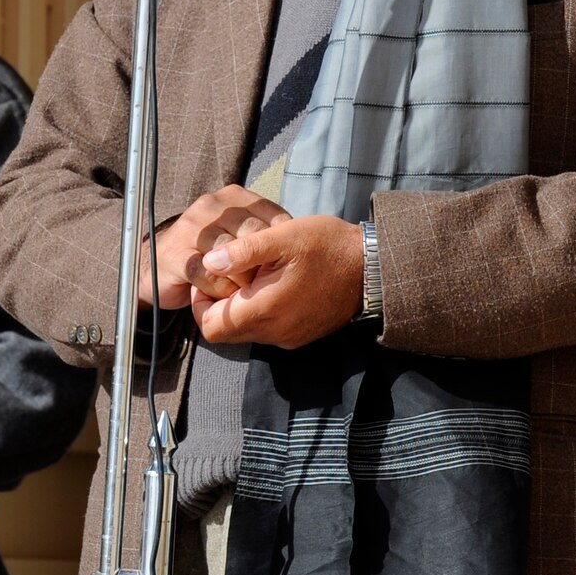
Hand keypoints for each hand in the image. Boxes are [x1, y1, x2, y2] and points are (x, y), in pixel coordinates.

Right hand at [142, 185, 290, 309]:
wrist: (160, 267)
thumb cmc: (210, 254)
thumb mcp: (242, 237)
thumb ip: (266, 234)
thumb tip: (300, 244)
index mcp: (233, 197)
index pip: (271, 215)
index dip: (282, 244)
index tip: (284, 265)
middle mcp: (211, 206)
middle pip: (253, 234)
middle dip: (263, 264)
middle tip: (265, 283)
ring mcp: (191, 228)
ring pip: (231, 254)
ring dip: (242, 279)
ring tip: (244, 292)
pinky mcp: (176, 253)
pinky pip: (208, 273)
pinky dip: (220, 288)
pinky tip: (223, 295)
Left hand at [190, 214, 364, 347]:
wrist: (373, 267)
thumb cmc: (328, 246)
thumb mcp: (282, 237)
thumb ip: (243, 251)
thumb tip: (209, 262)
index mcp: (265, 310)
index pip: (211, 327)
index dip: (201, 304)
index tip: (210, 277)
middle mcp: (275, 333)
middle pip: (226, 332)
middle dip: (219, 305)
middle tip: (229, 273)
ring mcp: (290, 337)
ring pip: (247, 332)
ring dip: (241, 308)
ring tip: (253, 274)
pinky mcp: (301, 335)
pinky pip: (268, 330)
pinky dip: (261, 312)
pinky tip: (272, 283)